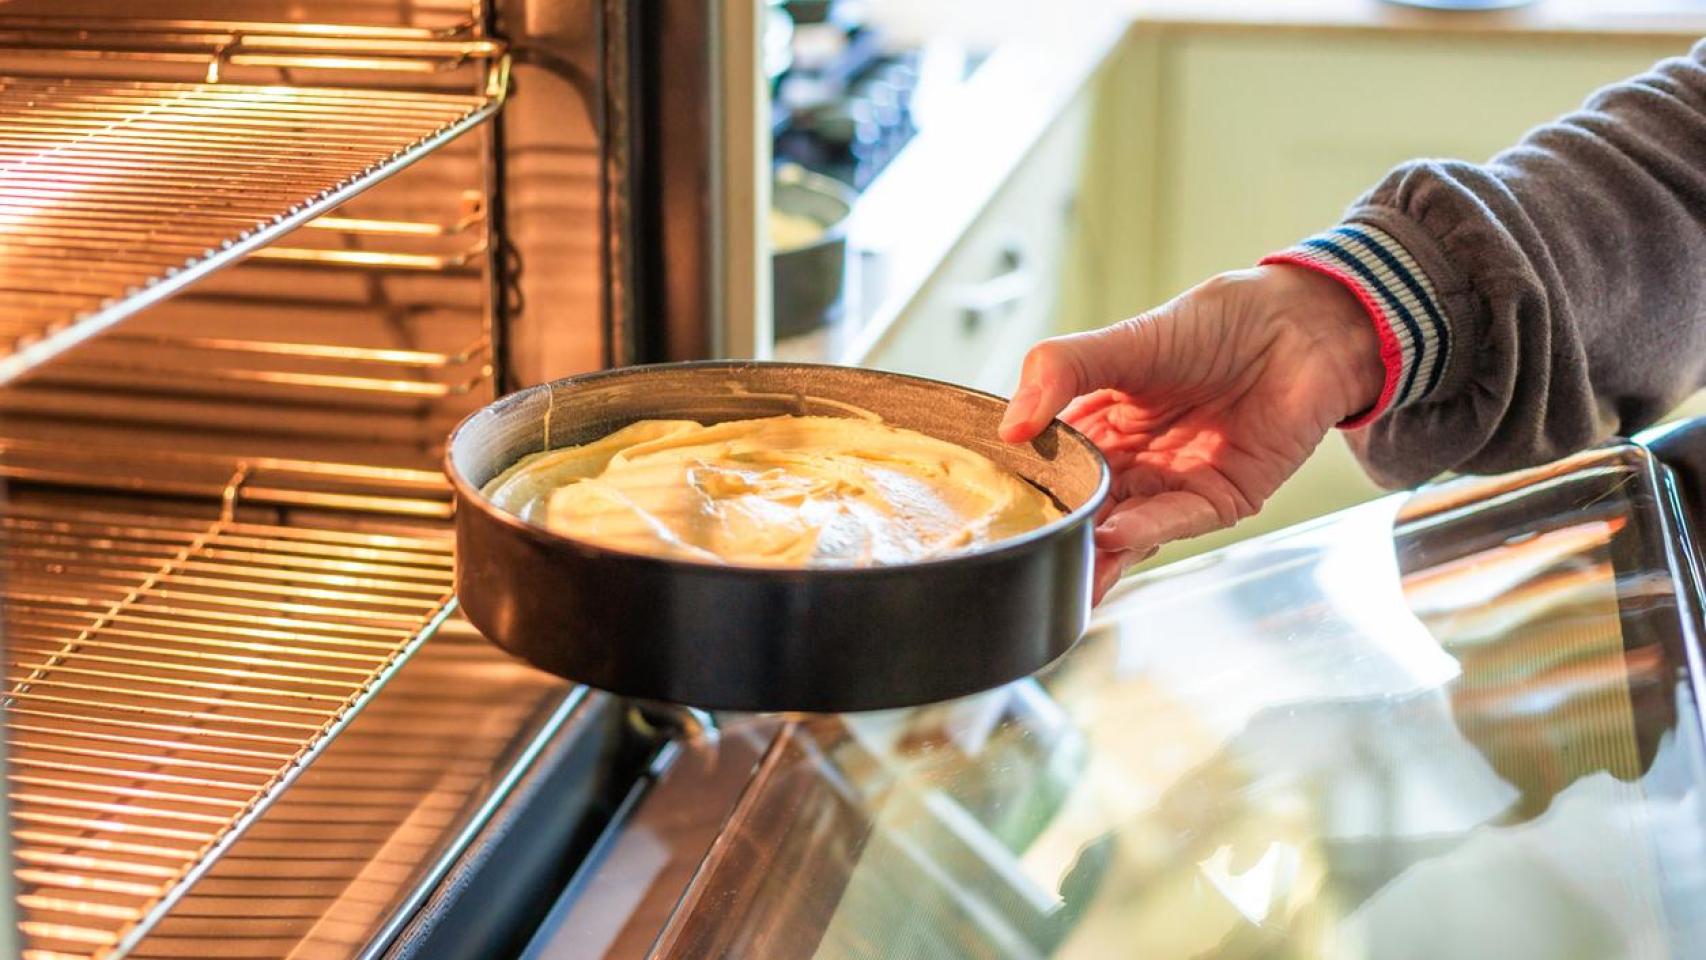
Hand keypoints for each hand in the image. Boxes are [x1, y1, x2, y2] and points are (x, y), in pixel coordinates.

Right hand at [999, 265, 1383, 600]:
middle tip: (1020, 564)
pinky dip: (1144, 529)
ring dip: (1093, 553)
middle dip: (1057, 542)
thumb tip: (1009, 425)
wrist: (1301, 324)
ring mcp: (1175, 486)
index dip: (1025, 492)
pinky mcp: (1221, 500)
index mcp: (1100, 427)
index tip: (993, 514)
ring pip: (1125, 531)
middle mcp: (1134, 464)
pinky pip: (1177, 520)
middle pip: (1085, 513)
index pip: (1052, 471)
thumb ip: (1060, 372)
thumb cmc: (1216, 325)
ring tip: (1060, 570)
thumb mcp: (1120, 342)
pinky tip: (1113, 535)